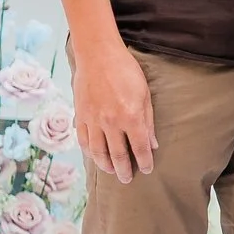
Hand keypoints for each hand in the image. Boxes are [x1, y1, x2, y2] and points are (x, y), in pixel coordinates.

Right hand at [75, 39, 157, 182]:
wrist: (98, 54)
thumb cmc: (126, 71)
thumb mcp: (145, 94)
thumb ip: (148, 121)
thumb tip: (152, 143)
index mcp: (131, 117)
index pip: (139, 148)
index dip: (144, 162)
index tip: (146, 169)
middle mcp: (111, 123)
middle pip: (118, 155)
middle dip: (124, 170)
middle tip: (127, 179)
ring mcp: (93, 120)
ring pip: (98, 152)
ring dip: (105, 165)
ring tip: (111, 171)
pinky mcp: (81, 115)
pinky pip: (84, 140)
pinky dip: (89, 151)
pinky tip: (94, 156)